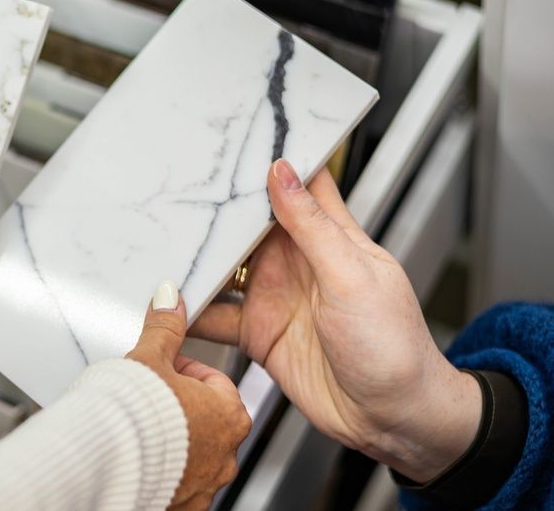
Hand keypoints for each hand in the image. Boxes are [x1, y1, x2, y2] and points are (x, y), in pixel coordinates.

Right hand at [127, 281, 250, 509]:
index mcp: (228, 413)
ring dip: (172, 440)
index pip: (213, 380)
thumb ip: (165, 328)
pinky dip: (163, 471)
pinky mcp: (184, 506)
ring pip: (193, 453)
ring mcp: (206, 484)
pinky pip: (179, 483)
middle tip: (147, 397)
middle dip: (178, 406)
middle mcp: (225, 454)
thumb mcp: (149, 359)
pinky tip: (138, 456)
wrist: (100, 462)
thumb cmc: (130, 415)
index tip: (160, 369)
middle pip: (205, 417)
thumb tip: (170, 298)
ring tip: (139, 428)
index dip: (181, 370)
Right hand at [190, 160, 479, 482]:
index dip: (272, 156)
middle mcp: (296, 261)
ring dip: (196, 256)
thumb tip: (283, 173)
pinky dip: (187, 309)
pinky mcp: (256, 332)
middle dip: (216, 206)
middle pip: (247, 222)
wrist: (392, 419)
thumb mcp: (353, 278)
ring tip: (158, 237)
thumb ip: (313, 227)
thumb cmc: (394, 347)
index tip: (237, 133)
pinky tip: (164, 300)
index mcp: (329, 237)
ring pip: (223, 266)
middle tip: (175, 184)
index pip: (300, 181)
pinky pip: (213, 315)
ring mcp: (273, 296)